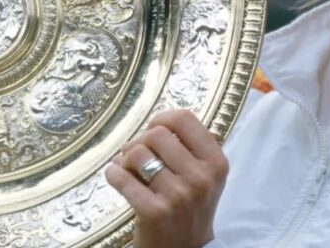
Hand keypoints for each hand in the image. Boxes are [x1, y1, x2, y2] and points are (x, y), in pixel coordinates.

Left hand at [105, 110, 228, 247]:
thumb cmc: (189, 209)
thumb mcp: (204, 176)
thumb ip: (189, 147)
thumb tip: (156, 124)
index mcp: (216, 163)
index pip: (185, 119)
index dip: (162, 119)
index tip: (153, 130)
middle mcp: (201, 178)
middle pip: (156, 134)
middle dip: (140, 141)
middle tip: (138, 156)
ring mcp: (179, 196)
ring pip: (136, 153)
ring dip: (125, 159)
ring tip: (128, 170)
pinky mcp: (155, 212)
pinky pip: (121, 176)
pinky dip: (113, 174)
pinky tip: (118, 179)